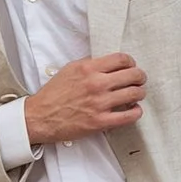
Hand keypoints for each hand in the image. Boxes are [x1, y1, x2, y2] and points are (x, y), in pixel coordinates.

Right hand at [23, 52, 146, 141]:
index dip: (131, 62)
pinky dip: (136, 112)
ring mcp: (99, 104)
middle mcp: (96, 84)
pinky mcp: (100, 122)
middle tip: (139, 80)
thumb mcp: (69, 70)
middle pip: (133, 75)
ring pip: (134, 94)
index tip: (131, 66)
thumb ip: (90, 65)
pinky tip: (134, 110)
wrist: (40, 117)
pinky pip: (128, 116)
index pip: (121, 59)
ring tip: (137, 95)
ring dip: (139, 93)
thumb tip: (108, 63)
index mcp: (88, 68)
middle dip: (140, 77)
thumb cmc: (53, 94)